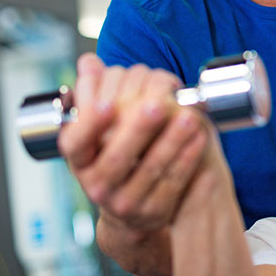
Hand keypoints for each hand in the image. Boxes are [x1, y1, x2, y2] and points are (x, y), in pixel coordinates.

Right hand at [58, 54, 208, 231]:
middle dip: (138, 128)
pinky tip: (200, 137)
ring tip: (189, 115)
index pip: (74, 144)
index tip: (108, 103)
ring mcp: (127, 202)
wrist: (130, 212)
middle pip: (118, 158)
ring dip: (171, 140)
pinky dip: (188, 157)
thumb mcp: (96, 136)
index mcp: (81, 163)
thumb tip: (89, 62)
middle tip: (157, 103)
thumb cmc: (113, 158)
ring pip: (151, 170)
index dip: (90, 125)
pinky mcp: (156, 209)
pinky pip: (174, 182)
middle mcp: (99, 186)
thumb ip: (93, 97)